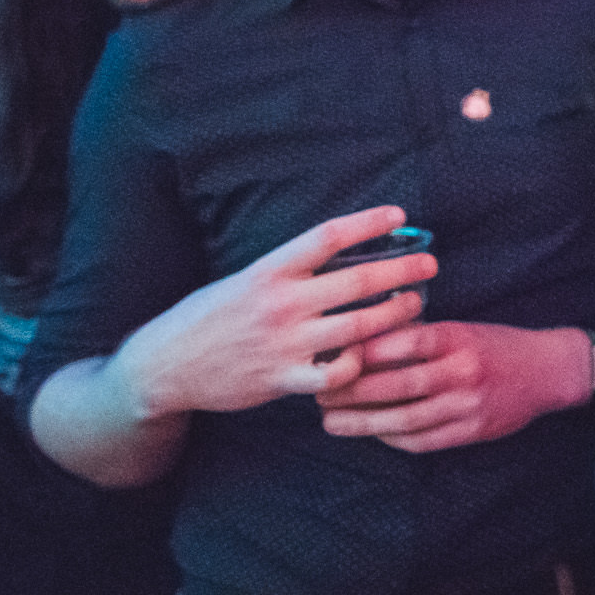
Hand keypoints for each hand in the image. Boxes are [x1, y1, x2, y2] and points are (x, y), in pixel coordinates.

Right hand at [112, 206, 434, 419]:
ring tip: (414, 304)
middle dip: (402, 271)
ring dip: (395, 315)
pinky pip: (337, 374)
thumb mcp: (244, 280)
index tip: (400, 215)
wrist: (165, 366)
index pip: (328, 236)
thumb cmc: (209, 317)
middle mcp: (280, 303)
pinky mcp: (284, 380)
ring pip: (359, 328)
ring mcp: (285, 343)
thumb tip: (338, 249)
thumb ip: (288, 270)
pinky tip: (369, 355)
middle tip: (429, 264)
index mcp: (269, 271)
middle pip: (358, 282)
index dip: (368, 222)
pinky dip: (359, 365)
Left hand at [315, 321, 588, 452]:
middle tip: (319, 393)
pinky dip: (392, 438)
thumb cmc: (495, 345)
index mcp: (456, 337)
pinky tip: (371, 433)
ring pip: (404, 418)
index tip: (331, 356)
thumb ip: (420, 336)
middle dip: (351, 391)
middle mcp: (461, 370)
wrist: (547, 371)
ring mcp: (467, 404)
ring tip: (331, 421)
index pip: (401, 341)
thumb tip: (364, 342)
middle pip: (396, 384)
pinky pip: (422, 440)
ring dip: (362, 422)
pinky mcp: (472, 431)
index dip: (362, 351)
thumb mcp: (461, 328)